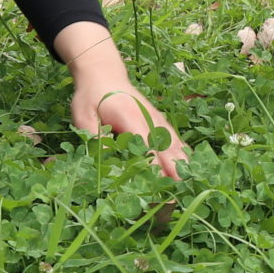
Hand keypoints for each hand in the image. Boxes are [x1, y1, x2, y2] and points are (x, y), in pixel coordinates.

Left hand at [56, 23, 188, 178]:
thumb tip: (107, 164)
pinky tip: (189, 172)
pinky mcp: (161, 123)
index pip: (149, 149)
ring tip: (188, 191)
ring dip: (183, 168)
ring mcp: (159, 121)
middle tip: (178, 199)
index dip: (156, 171)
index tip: (160, 192)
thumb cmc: (92, 96)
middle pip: (169, 151)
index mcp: (133, 119)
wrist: (104, 73)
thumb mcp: (84, 117)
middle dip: (175, 175)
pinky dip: (184, 157)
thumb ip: (95, 138)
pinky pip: (177, 142)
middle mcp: (151, 120)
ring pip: (177, 147)